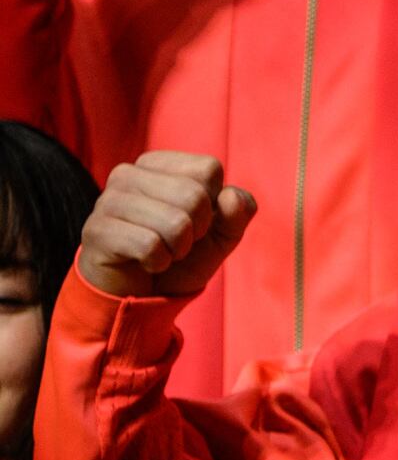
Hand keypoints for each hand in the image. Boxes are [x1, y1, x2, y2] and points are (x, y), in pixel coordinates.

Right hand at [78, 154, 257, 304]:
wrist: (139, 295)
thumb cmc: (179, 258)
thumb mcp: (220, 237)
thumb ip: (238, 213)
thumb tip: (231, 195)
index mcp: (157, 164)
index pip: (208, 168)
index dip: (214, 204)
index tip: (196, 221)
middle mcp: (128, 174)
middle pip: (194, 195)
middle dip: (197, 231)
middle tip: (177, 242)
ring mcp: (107, 200)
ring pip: (175, 222)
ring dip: (178, 249)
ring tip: (161, 252)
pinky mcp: (96, 230)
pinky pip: (150, 246)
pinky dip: (158, 262)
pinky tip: (145, 263)